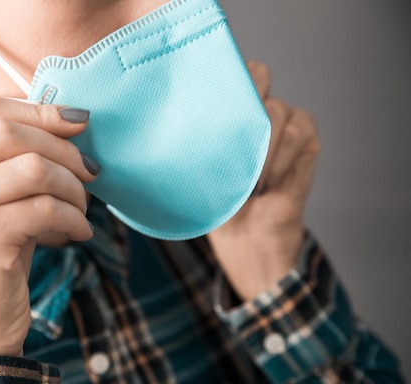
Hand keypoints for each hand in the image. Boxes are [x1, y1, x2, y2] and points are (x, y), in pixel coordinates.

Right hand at [0, 94, 96, 355]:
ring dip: (71, 185)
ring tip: (83, 207)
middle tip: (90, 169)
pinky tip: (80, 232)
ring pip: (30, 166)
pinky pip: (43, 206)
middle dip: (60, 145)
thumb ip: (6, 160)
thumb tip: (66, 118)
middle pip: (3, 129)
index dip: (35, 109)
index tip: (77, 122)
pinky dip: (73, 216)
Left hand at [207, 61, 320, 300]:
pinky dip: (277, 158)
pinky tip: (264, 183)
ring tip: (244, 180)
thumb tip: (150, 136)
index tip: (200, 95)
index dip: (218, 72)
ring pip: (276, 109)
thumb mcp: (190, 171)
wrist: (243, 239)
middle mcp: (257, 108)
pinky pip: (297, 132)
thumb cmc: (213, 204)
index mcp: (226, 109)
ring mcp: (285, 122)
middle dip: (242, 98)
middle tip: (226, 132)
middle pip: (258, 73)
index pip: (226, 70)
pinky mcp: (307, 142)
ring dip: (257, 146)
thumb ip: (184, 144)